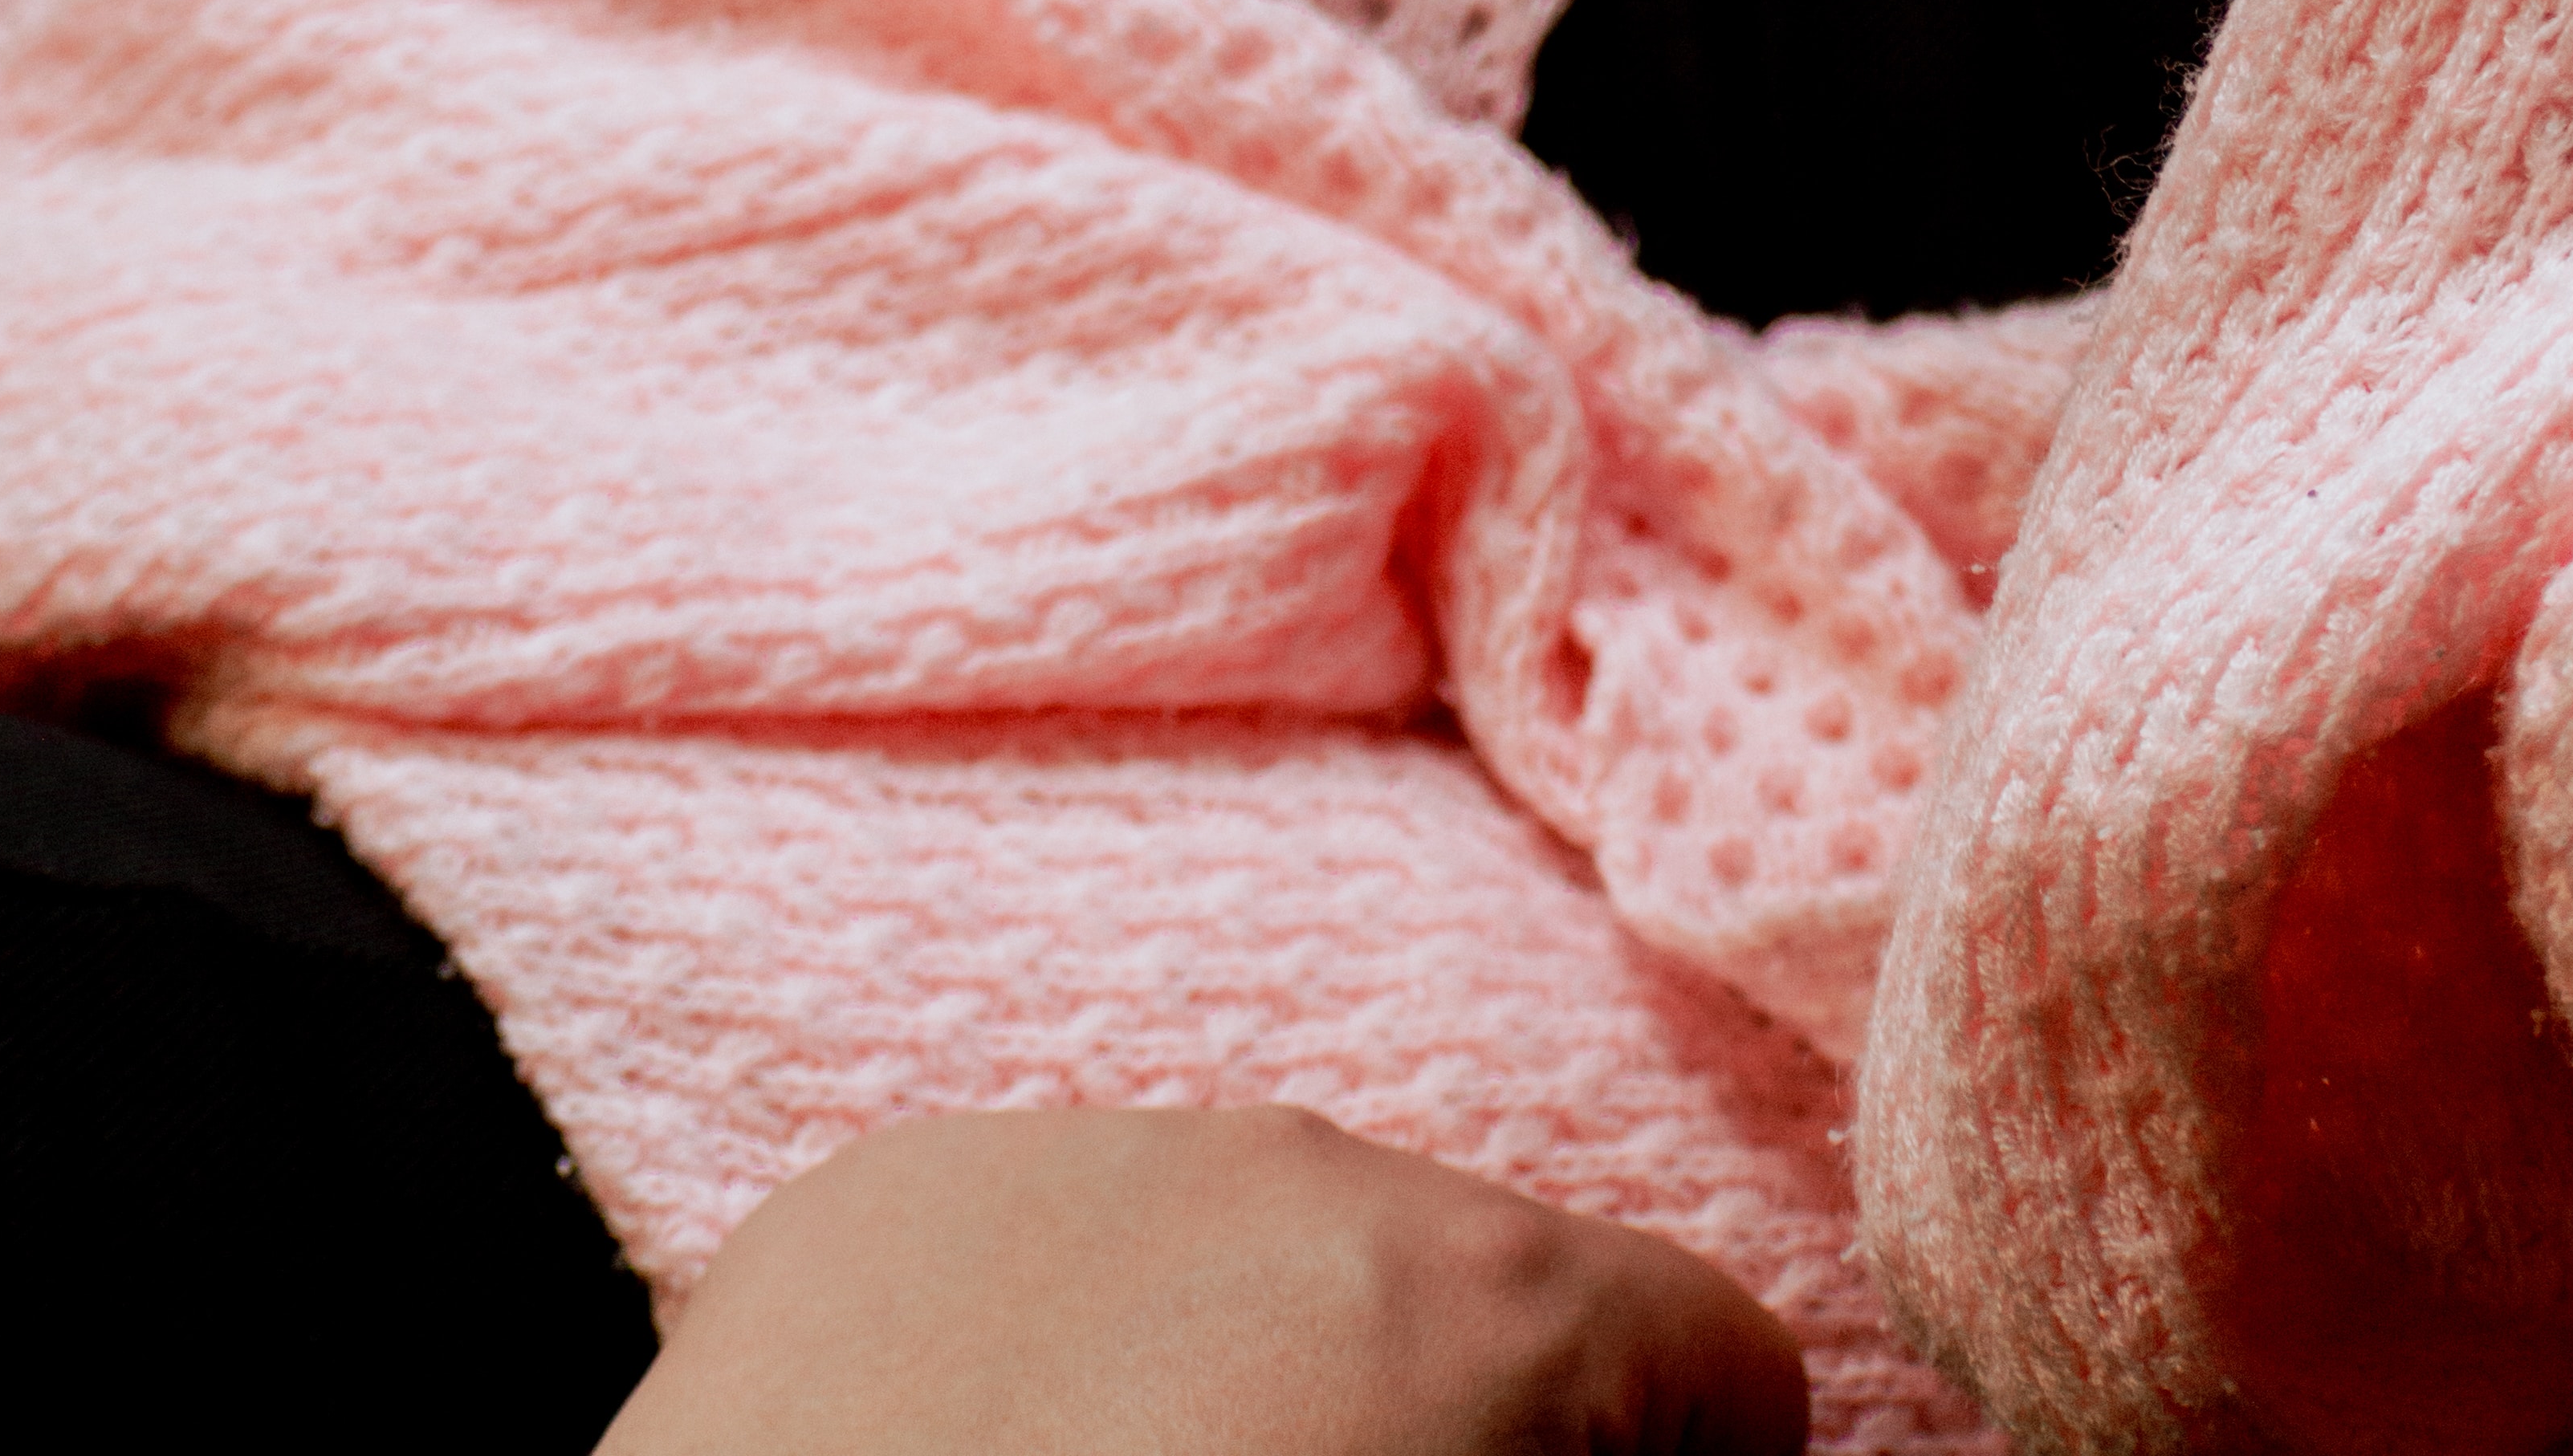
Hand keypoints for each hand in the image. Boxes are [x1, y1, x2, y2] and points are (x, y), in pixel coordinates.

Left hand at [596, 1104, 1807, 1455]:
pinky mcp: (856, 1195)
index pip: (1717, 1354)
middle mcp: (1274, 1154)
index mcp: (1460, 1293)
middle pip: (1484, 1287)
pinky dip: (1069, 1370)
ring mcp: (1044, 1145)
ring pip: (1260, 1255)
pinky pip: (1052, 1252)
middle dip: (1467, 1438)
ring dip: (1266, 1392)